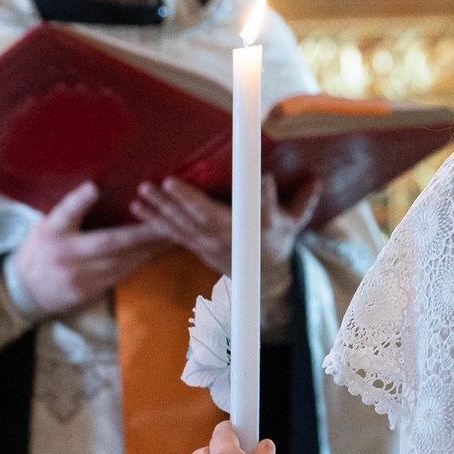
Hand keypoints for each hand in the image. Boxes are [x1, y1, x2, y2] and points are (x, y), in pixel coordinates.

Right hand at [9, 182, 167, 314]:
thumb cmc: (39, 249)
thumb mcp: (44, 224)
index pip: (64, 213)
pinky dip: (140, 262)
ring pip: (121, 261)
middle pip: (108, 242)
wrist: (23, 292)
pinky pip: (120, 274)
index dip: (79, 200)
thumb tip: (96, 185)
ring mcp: (79, 276)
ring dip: (149, 248)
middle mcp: (66, 254)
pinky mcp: (89, 291)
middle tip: (167, 219)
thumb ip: (68, 210)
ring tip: (173, 234)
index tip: (93, 186)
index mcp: (52, 232)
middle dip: (142, 232)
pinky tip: (157, 252)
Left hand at [131, 174, 323, 277]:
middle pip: (207, 218)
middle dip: (186, 201)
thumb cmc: (276, 237)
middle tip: (166, 182)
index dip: (266, 198)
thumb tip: (317, 178)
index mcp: (259, 228)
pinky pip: (172, 232)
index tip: (266, 179)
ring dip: (161, 208)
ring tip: (143, 191)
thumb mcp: (294, 221)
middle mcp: (231, 237)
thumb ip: (303, 200)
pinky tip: (137, 206)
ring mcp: (209, 243)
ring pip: (183, 224)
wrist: (259, 275)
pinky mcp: (195, 244)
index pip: (264, 213)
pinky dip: (153, 219)